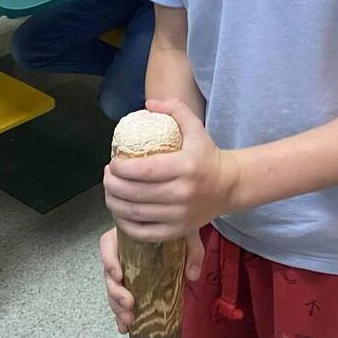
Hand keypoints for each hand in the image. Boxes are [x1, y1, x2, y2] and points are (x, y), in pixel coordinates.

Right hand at [100, 225, 205, 334]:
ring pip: (112, 290)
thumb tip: (192, 275)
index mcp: (127, 236)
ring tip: (129, 320)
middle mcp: (121, 253)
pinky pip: (121, 300)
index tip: (119, 275)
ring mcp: (125, 270)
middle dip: (115, 292)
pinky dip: (121, 315)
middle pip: (108, 273)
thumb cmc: (177, 229)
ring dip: (117, 307)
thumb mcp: (186, 233)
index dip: (109, 260)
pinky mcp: (131, 285)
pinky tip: (125, 328)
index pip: (107, 244)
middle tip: (129, 304)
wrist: (181, 227)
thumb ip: (192, 251)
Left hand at [103, 100, 240, 243]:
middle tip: (107, 176)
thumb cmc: (208, 156)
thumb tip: (148, 105)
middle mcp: (182, 193)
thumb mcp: (196, 127)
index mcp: (185, 167)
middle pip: (135, 193)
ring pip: (135, 213)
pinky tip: (119, 212)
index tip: (112, 162)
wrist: (230, 185)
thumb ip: (174, 109)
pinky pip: (144, 232)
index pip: (144, 170)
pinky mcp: (178, 230)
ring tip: (109, 191)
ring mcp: (180, 215)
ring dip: (114, 202)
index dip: (121, 168)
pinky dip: (125, 225)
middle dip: (111, 184)